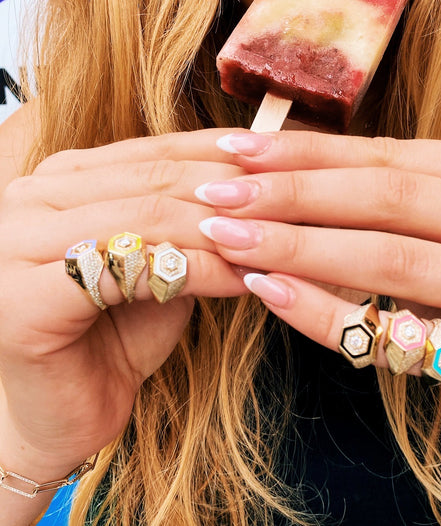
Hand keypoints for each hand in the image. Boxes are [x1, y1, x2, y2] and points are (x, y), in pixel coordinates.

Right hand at [0, 129, 246, 471]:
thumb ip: (190, 223)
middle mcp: (30, 198)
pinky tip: (243, 278)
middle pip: (154, 179)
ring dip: (223, 230)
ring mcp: (15, 244)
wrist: (68, 411)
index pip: (154, 150)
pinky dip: (199, 271)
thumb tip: (258, 190)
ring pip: (147, 218)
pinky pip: (134, 270)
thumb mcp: (160, 264)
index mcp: (59, 180)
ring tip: (278, 239)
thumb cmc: (117, 335)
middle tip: (291, 203)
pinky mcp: (24, 298)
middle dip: (232, 192)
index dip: (221, 156)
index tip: (279, 164)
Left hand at [195, 131, 440, 461]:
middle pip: (385, 198)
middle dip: (291, 193)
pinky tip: (270, 293)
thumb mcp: (440, 233)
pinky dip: (323, 312)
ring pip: (388, 258)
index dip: (306, 152)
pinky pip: (392, 334)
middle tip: (219, 195)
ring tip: (229, 240)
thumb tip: (282, 172)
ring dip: (297, 247)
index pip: (386, 155)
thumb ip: (383, 204)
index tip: (237, 149)